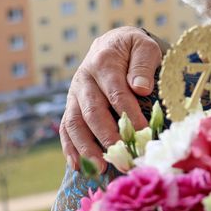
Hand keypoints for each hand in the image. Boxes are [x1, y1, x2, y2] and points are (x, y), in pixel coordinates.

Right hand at [61, 27, 161, 171]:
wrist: (113, 43)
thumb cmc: (134, 49)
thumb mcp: (144, 47)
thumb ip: (143, 64)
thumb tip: (140, 88)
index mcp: (103, 62)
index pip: (116, 92)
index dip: (129, 115)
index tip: (144, 134)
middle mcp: (84, 79)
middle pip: (93, 112)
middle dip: (108, 137)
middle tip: (124, 158)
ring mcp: (75, 94)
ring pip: (75, 123)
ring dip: (86, 148)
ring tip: (101, 168)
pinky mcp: (72, 105)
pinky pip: (67, 128)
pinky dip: (70, 148)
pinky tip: (79, 166)